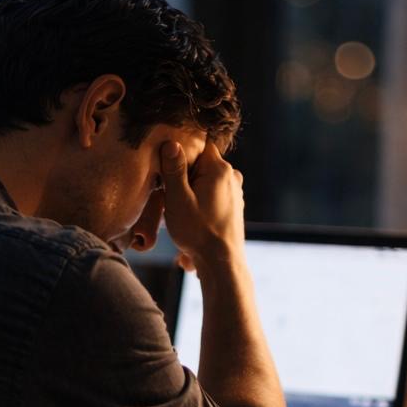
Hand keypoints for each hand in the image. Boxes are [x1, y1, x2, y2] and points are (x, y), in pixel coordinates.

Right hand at [159, 140, 244, 272]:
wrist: (221, 263)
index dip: (182, 153)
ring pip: (206, 181)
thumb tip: (171, 143)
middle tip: (172, 196)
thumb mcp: (178, 199)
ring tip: (183, 213)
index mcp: (219, 169)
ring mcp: (235, 192)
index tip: (171, 169)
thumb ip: (174, 170)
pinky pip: (212, 195)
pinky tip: (194, 220)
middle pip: (201, 164)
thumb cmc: (198, 233)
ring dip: (192, 192)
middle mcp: (231, 176)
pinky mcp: (234, 206)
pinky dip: (201, 203)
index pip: (199, 144)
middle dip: (185, 176)